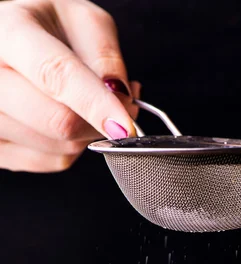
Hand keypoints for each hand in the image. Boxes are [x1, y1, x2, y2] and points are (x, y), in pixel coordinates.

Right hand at [0, 0, 138, 172]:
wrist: (12, 44)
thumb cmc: (47, 28)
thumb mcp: (81, 19)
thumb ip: (105, 55)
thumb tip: (122, 100)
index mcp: (8, 32)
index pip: (54, 75)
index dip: (95, 104)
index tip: (125, 126)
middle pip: (58, 122)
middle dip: (99, 120)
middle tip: (117, 104)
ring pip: (60, 148)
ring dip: (87, 134)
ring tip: (83, 103)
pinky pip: (51, 162)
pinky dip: (71, 147)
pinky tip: (66, 119)